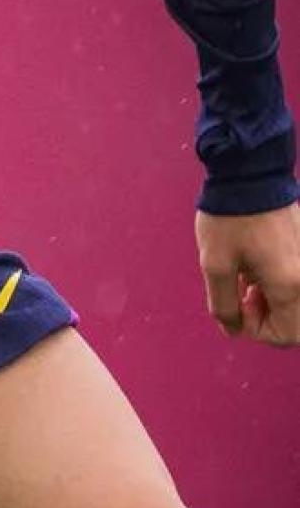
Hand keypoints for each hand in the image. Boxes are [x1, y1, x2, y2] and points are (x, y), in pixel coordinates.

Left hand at [196, 203, 299, 344]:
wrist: (250, 172)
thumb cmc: (230, 218)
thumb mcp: (216, 265)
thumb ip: (224, 305)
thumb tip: (234, 330)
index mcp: (290, 284)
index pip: (286, 335)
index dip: (256, 330)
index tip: (236, 307)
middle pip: (295, 321)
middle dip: (266, 317)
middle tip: (242, 293)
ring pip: (296, 302)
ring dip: (271, 299)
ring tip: (246, 277)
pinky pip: (296, 280)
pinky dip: (278, 282)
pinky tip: (256, 264)